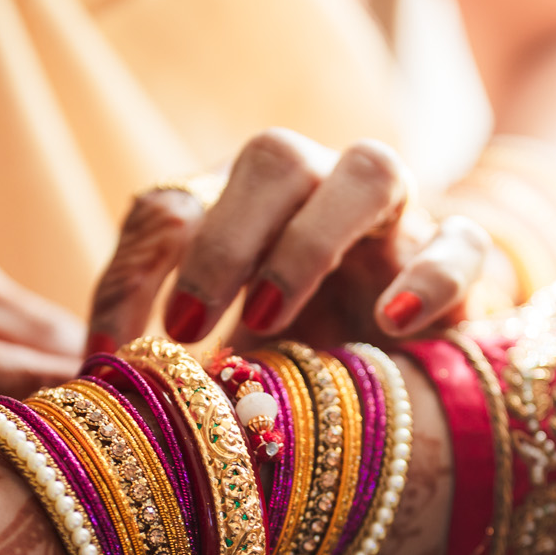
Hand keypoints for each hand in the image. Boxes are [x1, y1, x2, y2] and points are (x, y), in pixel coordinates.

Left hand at [85, 130, 502, 353]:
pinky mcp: (460, 262)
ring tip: (268, 318)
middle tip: (186, 326)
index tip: (107, 357)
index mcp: (240, 210)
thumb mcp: (221, 367)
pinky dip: (428, 276)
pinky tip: (391, 324)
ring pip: (370, 171)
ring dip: (310, 240)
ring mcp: (394, 221)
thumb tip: (94, 396)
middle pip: (273, 158)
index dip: (128, 278)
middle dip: (222, 241)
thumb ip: (171, 373)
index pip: (169, 208)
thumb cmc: (293, 365)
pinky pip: (461, 243)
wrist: (409, 371)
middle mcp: (317, 193)